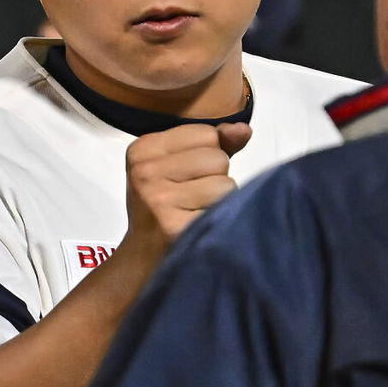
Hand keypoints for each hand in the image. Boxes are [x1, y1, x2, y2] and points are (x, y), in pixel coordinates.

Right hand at [124, 122, 251, 255]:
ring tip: (196, 210)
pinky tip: (197, 224)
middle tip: (192, 197)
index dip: (207, 154)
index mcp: (144, 149)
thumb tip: (243, 130)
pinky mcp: (173, 226)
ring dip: (220, 200)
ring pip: (225, 184)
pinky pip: (222, 210)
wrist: (143, 256)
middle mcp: (145, 171)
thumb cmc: (166, 205)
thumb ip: (215, 143)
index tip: (184, 175)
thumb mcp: (178, 164)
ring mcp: (158, 200)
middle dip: (215, 177)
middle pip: (218, 158)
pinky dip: (218, 219)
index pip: (206, 133)